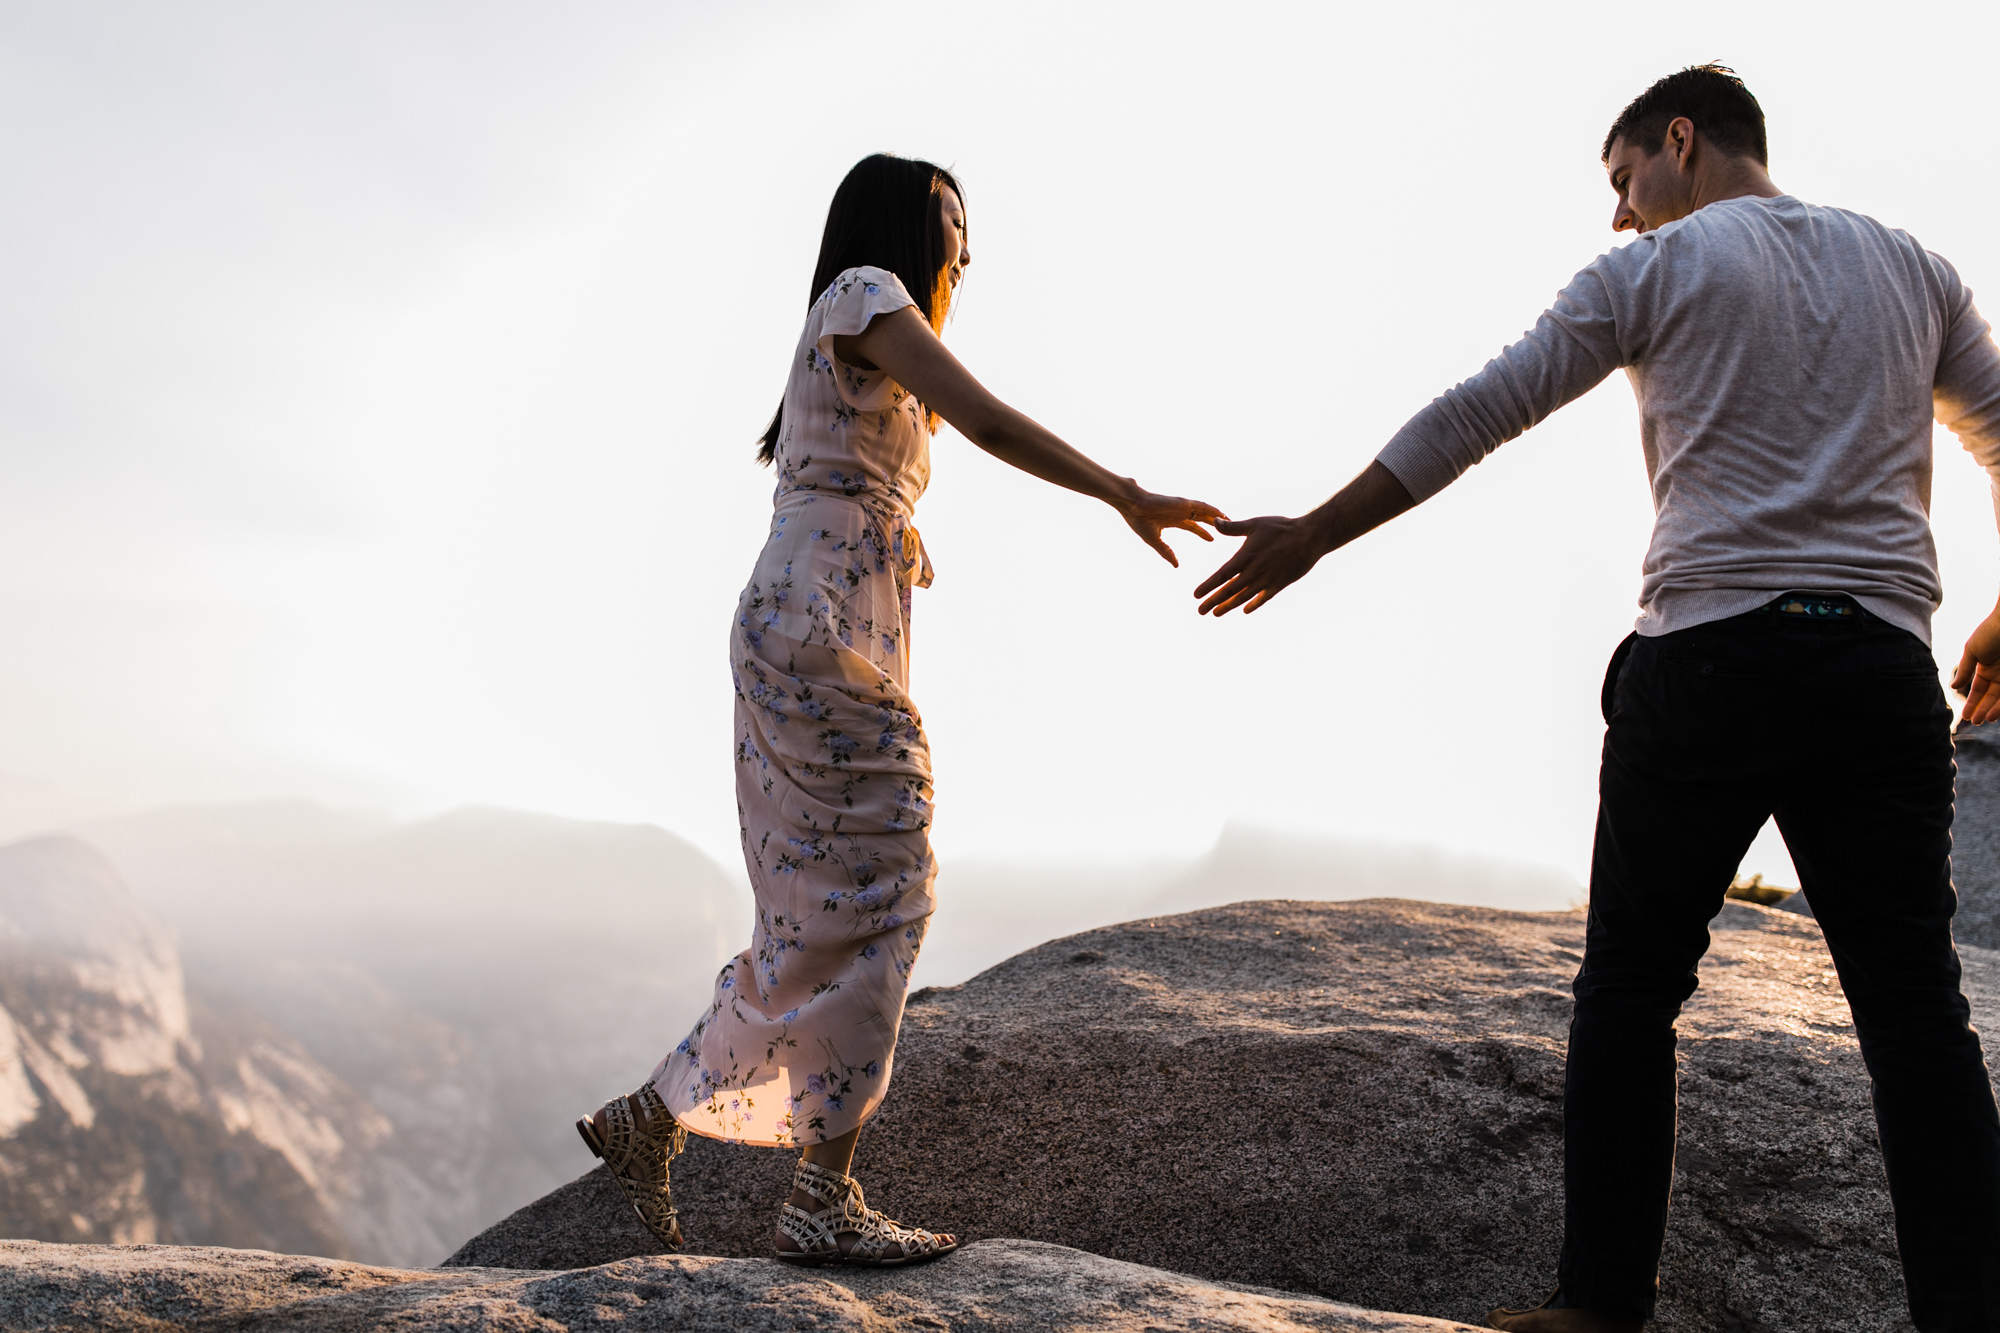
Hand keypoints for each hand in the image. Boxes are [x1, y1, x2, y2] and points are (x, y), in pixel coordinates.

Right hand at [1114, 490, 1226, 567]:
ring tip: (1231, 521)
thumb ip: (1166, 552)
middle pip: (1202, 517)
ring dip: (1218, 516)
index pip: (1192, 526)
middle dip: (1213, 523)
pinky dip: (1213, 510)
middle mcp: (1180, 512)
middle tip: (1228, 529)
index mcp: (1172, 519)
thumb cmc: (1139, 520)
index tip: (1212, 539)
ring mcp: (1183, 507)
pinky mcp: (1184, 503)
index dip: (1202, 532)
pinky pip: (1203, 506)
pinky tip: (1223, 515)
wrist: (1132, 505)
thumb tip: (1176, 565)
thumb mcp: (1155, 541)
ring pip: (1205, 511)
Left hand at [1193, 514, 1329, 614]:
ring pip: (1243, 597)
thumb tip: (1215, 522)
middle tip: (1200, 611)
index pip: (1222, 575)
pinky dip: (1254, 604)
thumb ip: (1233, 527)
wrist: (1310, 537)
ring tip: (1216, 613)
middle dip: (1213, 601)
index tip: (1196, 595)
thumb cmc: (1281, 528)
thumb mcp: (1255, 524)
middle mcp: (1254, 572)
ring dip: (1228, 606)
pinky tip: (1245, 610)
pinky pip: (1263, 598)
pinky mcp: (1279, 584)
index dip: (1208, 586)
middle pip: (1229, 590)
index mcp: (1245, 557)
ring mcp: (1267, 580)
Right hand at [1952, 604, 1999, 726]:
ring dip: (1993, 710)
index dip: (1972, 703)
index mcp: (1986, 667)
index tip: (1965, 716)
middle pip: (1991, 697)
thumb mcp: (1972, 650)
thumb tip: (1954, 687)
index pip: (1979, 689)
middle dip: (1982, 709)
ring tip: (1984, 720)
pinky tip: (1994, 713)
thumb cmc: (1991, 631)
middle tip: (1974, 722)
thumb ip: (1964, 669)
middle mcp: (1999, 674)